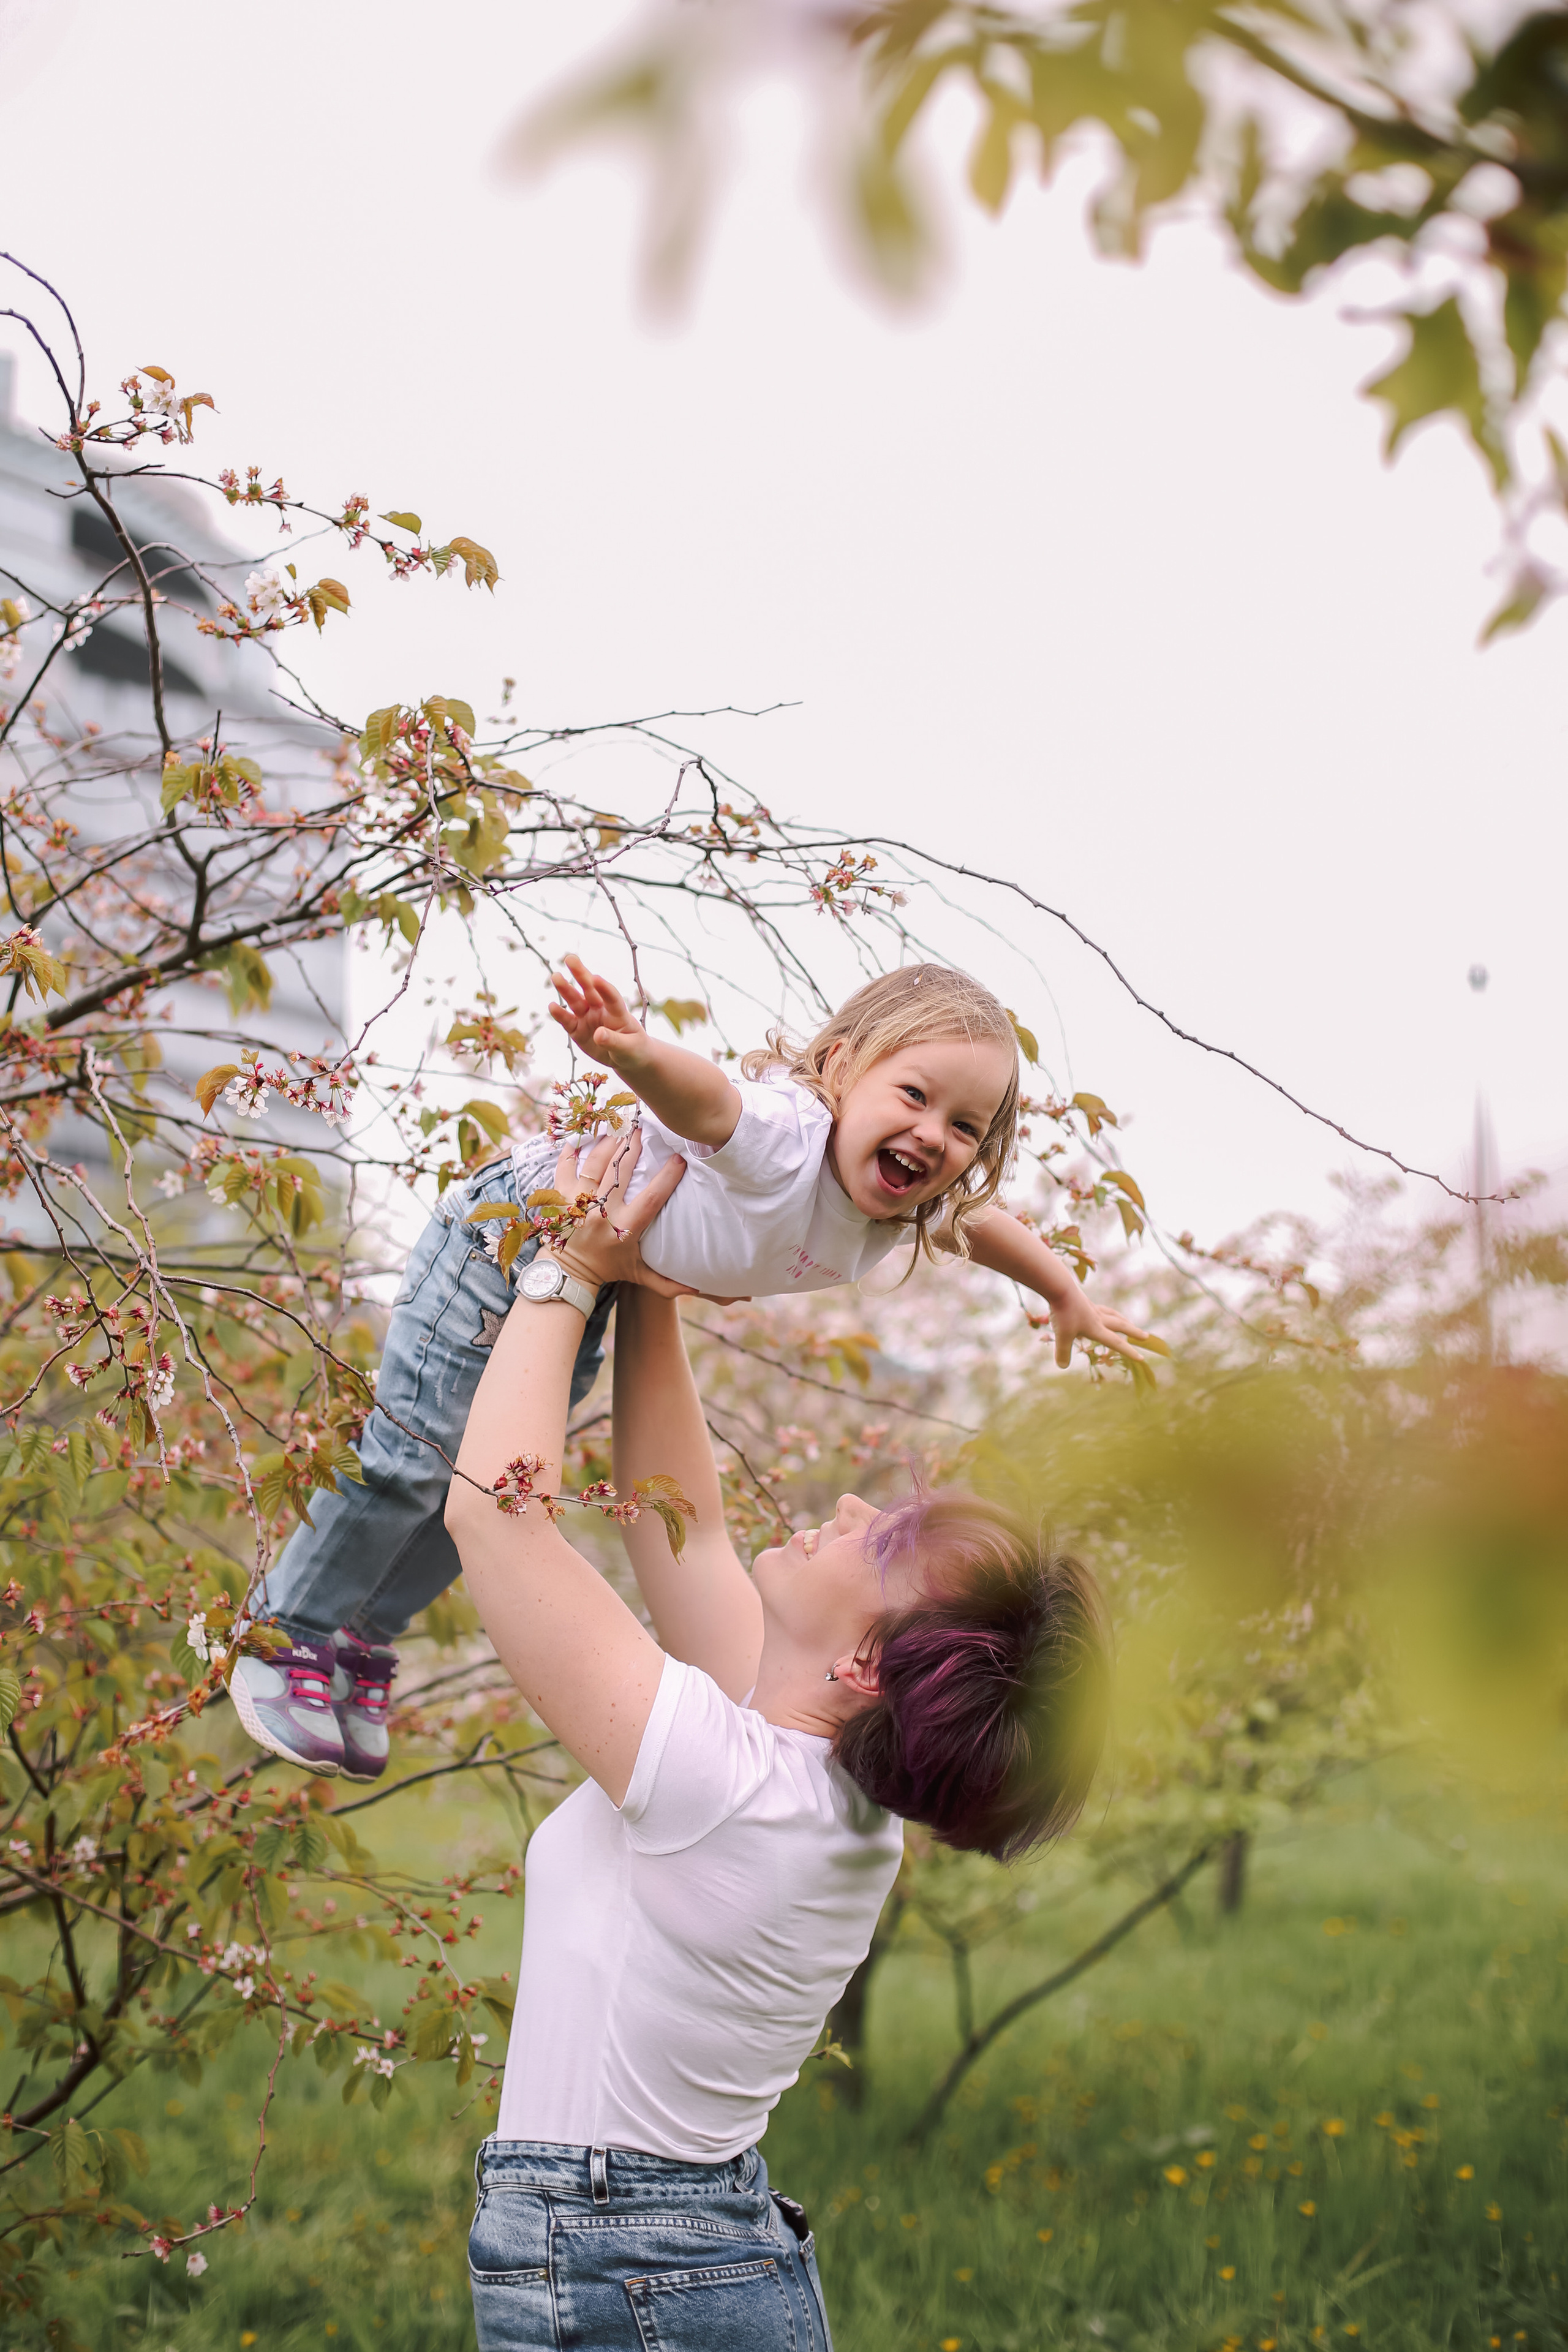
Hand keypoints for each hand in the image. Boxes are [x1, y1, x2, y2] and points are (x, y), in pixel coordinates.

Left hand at [544, 1129, 694, 1297]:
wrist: (566, 1273)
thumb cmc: (607, 1269)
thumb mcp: (639, 1276)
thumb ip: (667, 1283)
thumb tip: (698, 1289)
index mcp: (624, 1228)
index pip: (651, 1198)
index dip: (667, 1177)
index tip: (680, 1158)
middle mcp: (601, 1212)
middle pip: (620, 1171)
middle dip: (633, 1147)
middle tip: (643, 1129)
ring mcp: (578, 1202)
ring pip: (595, 1163)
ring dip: (609, 1143)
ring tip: (620, 1129)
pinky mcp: (560, 1197)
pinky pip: (564, 1166)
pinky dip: (572, 1150)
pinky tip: (583, 1136)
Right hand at [548, 954, 649, 1079]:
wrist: (626, 1058)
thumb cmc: (633, 1049)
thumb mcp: (629, 1048)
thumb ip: (614, 1041)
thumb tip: (598, 1035)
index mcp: (618, 1013)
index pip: (612, 998)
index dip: (605, 988)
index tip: (596, 978)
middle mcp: (601, 1010)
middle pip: (590, 990)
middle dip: (581, 974)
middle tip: (570, 958)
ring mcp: (588, 1018)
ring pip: (575, 1001)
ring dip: (566, 989)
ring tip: (556, 976)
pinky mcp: (577, 1030)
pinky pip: (567, 1021)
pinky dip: (559, 1014)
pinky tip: (552, 1006)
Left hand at [1046, 1286, 1162, 1372]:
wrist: (1059, 1286)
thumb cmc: (1063, 1311)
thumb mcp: (1062, 1335)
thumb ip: (1063, 1352)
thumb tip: (1063, 1366)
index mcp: (1096, 1328)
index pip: (1116, 1343)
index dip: (1128, 1351)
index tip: (1141, 1358)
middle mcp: (1097, 1318)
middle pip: (1120, 1325)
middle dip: (1133, 1332)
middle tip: (1145, 1336)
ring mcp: (1091, 1308)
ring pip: (1112, 1314)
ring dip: (1122, 1320)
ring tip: (1128, 1323)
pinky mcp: (1084, 1300)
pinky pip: (1099, 1308)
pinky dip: (1105, 1312)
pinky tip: (1100, 1313)